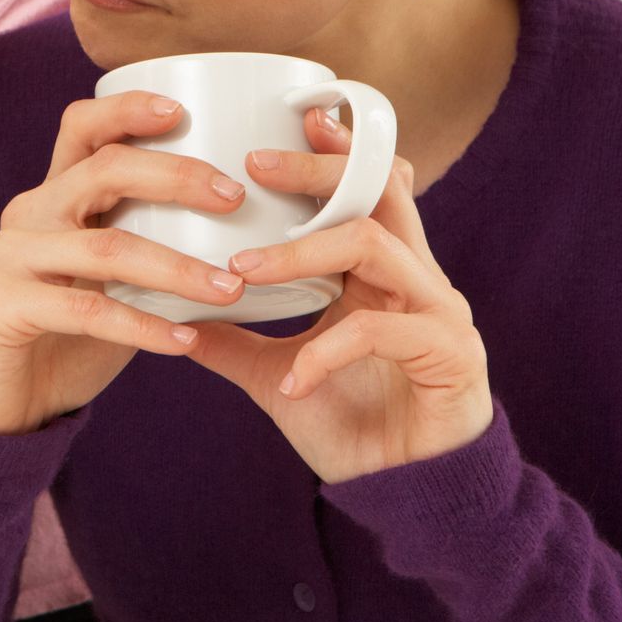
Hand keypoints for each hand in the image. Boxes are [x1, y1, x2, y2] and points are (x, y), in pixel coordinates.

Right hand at [0, 91, 250, 435]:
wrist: (2, 398)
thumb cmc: (70, 332)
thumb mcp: (111, 276)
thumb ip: (150, 242)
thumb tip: (248, 226)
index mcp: (55, 194)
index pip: (83, 128)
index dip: (128, 110)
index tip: (184, 111)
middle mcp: (29, 213)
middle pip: (102, 171)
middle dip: (175, 177)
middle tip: (235, 197)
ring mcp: (11, 257)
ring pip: (105, 247)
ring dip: (177, 268)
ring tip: (229, 287)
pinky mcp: (3, 306)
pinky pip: (87, 310)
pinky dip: (143, 327)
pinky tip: (185, 341)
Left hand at [179, 113, 492, 482]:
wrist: (407, 500)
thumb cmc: (353, 426)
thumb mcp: (278, 374)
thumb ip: (233, 340)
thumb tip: (171, 313)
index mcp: (382, 273)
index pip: (367, 188)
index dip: (334, 150)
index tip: (283, 121)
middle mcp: (418, 280)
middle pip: (377, 192)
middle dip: (316, 172)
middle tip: (252, 166)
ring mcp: (440, 313)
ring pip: (373, 246)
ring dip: (302, 252)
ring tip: (243, 269)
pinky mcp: (451, 356)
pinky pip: (380, 331)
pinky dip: (326, 351)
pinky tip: (293, 378)